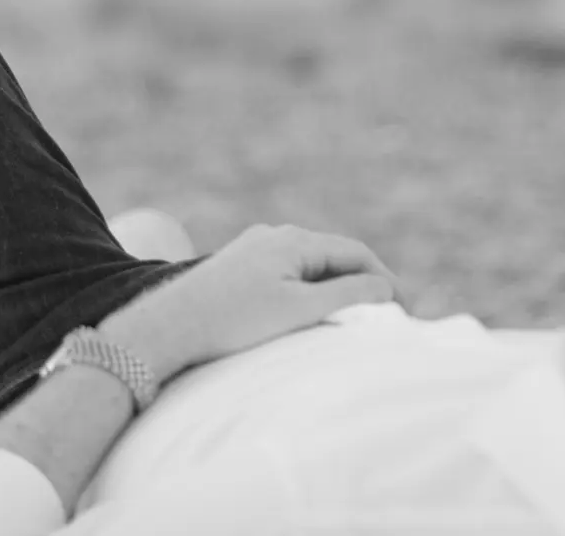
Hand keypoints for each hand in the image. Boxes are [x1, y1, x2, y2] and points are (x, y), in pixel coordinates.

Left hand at [99, 224, 403, 385]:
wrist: (162, 331)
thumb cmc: (233, 322)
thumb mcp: (300, 310)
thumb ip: (349, 296)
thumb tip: (385, 288)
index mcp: (296, 239)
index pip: (357, 254)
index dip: (384, 281)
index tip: (401, 311)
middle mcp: (276, 234)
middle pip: (334, 256)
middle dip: (360, 284)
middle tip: (380, 318)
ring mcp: (253, 249)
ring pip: (308, 266)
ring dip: (332, 289)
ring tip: (346, 320)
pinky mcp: (235, 267)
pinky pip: (285, 274)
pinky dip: (305, 292)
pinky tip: (303, 315)